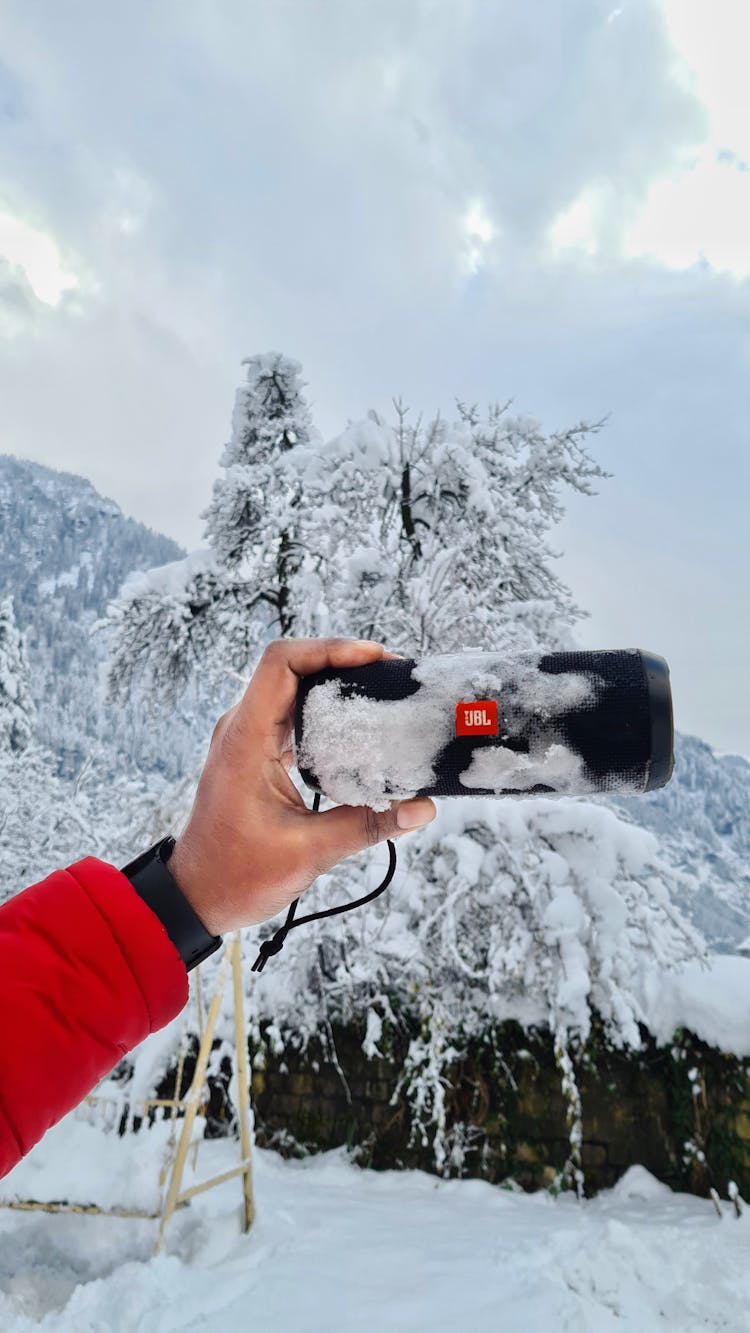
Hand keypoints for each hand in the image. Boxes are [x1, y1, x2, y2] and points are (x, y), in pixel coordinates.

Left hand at [168, 637, 436, 934]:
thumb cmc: (236, 875)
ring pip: (293, 689)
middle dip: (343, 663)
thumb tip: (420, 808)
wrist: (195, 897)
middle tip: (392, 674)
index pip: (281, 663)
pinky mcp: (256, 754)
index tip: (373, 657)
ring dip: (335, 685)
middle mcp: (242, 729)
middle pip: (292, 668)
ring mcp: (247, 739)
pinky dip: (325, 711)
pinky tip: (359, 725)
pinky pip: (291, 715)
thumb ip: (367, 825)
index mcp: (245, 740)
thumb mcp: (309, 852)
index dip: (328, 649)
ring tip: (383, 692)